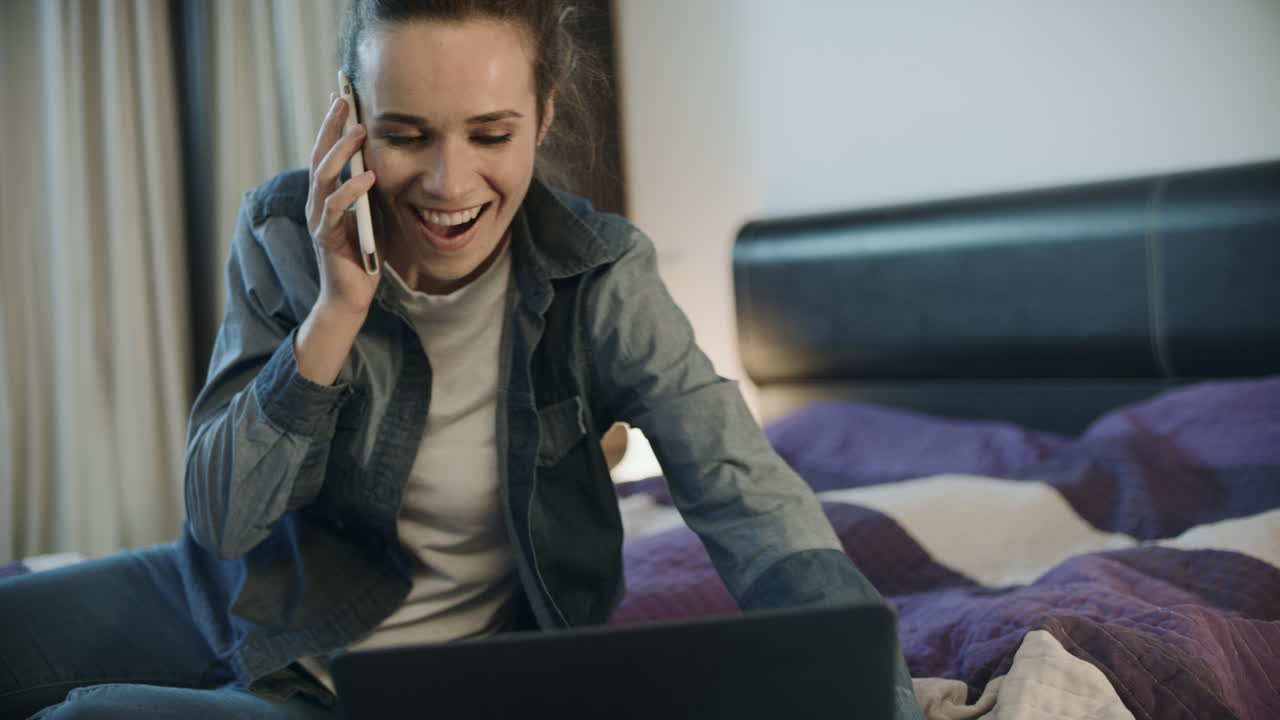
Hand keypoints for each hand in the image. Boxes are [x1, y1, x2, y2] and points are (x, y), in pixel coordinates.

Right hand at [305, 94, 379, 318]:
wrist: (351, 295)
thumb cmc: (363, 254)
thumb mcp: (372, 214)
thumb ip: (372, 190)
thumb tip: (385, 161)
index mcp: (326, 195)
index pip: (325, 153)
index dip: (332, 126)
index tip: (342, 98)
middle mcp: (316, 203)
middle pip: (319, 156)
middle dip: (330, 127)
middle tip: (343, 100)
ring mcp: (317, 219)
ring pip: (322, 176)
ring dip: (341, 151)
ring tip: (358, 131)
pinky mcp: (325, 237)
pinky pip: (335, 207)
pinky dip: (350, 190)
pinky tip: (367, 177)